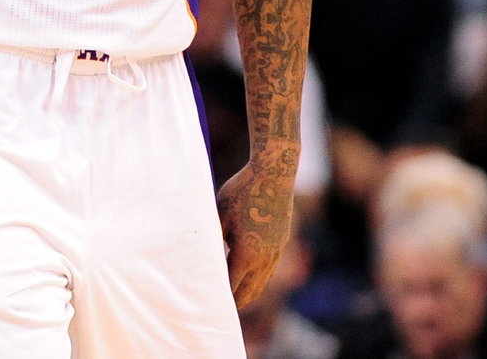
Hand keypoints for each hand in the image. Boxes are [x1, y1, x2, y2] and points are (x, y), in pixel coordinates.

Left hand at [218, 154, 296, 308]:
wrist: (274, 174)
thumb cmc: (241, 191)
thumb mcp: (218, 213)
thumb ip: (213, 237)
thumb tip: (203, 251)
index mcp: (246, 255)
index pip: (232, 287)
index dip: (222, 299)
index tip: (211, 307)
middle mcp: (264, 259)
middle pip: (250, 290)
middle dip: (237, 302)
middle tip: (224, 312)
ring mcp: (277, 251)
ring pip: (263, 281)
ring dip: (251, 291)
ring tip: (238, 298)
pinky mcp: (283, 241)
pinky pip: (271, 267)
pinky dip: (261, 277)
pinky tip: (254, 276)